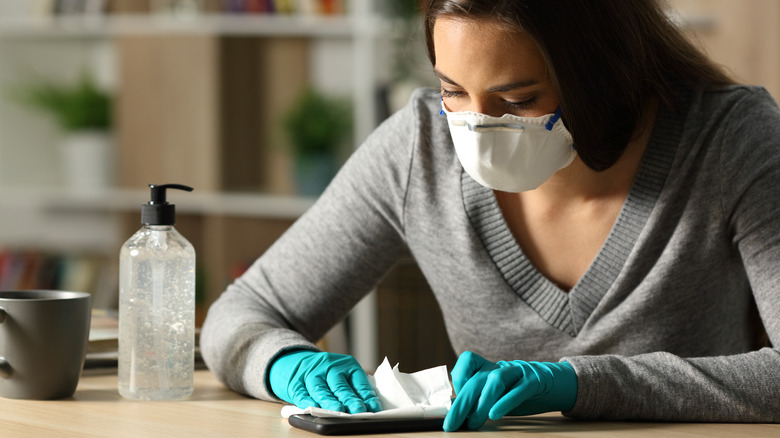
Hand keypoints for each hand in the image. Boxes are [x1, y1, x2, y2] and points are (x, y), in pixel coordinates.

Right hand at [268, 350, 381, 413]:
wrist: (295, 360)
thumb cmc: (325, 372)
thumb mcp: (342, 373)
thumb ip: (354, 387)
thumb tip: (369, 406)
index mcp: (345, 364)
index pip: (358, 381)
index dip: (366, 395)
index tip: (373, 408)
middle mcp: (328, 367)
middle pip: (340, 386)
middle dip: (350, 399)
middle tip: (358, 410)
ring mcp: (311, 374)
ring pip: (321, 389)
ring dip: (330, 402)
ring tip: (338, 411)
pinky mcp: (296, 383)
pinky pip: (302, 393)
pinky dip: (308, 401)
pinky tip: (314, 408)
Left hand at [443, 351, 576, 430]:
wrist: (553, 384)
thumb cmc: (518, 392)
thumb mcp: (496, 394)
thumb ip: (479, 400)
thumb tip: (456, 414)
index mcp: (489, 368)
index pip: (468, 361)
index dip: (459, 380)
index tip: (454, 402)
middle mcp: (501, 367)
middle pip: (476, 380)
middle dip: (461, 404)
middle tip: (452, 424)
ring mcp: (518, 372)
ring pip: (495, 381)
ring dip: (481, 403)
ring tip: (475, 423)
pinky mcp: (534, 381)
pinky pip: (519, 389)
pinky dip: (505, 401)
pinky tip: (494, 414)